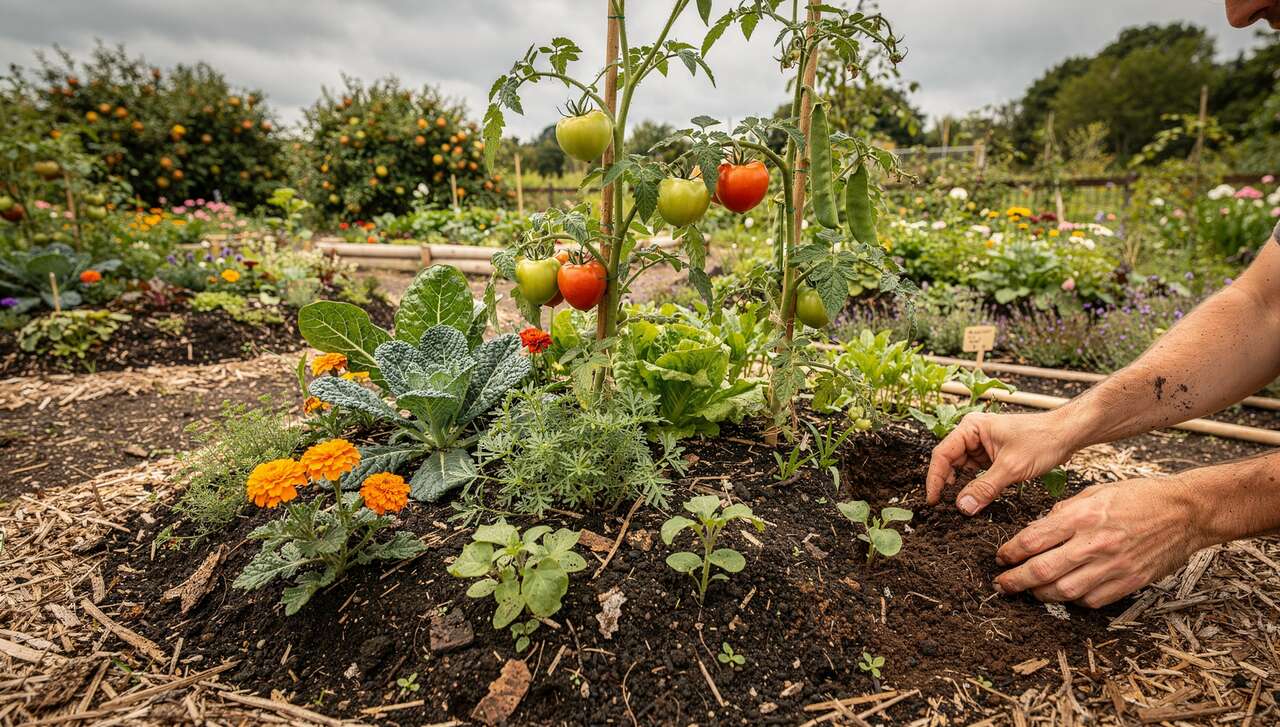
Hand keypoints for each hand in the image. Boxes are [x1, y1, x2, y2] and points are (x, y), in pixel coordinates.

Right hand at [926, 411, 1076, 514]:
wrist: (1067, 434)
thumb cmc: (1042, 440)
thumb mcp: (1011, 468)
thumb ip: (984, 488)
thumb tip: (962, 507)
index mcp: (971, 427)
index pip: (942, 454)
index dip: (935, 479)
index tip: (933, 501)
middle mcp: (972, 433)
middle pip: (949, 461)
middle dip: (947, 484)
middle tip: (943, 508)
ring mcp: (982, 444)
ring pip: (962, 468)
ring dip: (961, 486)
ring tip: (959, 505)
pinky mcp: (992, 454)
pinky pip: (976, 471)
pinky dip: (974, 485)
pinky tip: (975, 498)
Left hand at [993, 478, 1205, 607]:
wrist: (1186, 512)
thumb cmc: (1140, 496)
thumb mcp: (1095, 492)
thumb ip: (1064, 512)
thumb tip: (1038, 529)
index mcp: (1082, 517)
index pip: (1032, 540)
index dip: (1010, 552)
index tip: (1001, 557)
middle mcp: (1093, 544)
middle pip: (1041, 571)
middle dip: (1015, 581)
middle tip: (1002, 584)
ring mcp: (1112, 566)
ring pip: (1063, 592)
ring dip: (1040, 594)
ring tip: (1029, 590)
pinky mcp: (1128, 582)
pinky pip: (1090, 600)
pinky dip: (1072, 599)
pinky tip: (1065, 592)